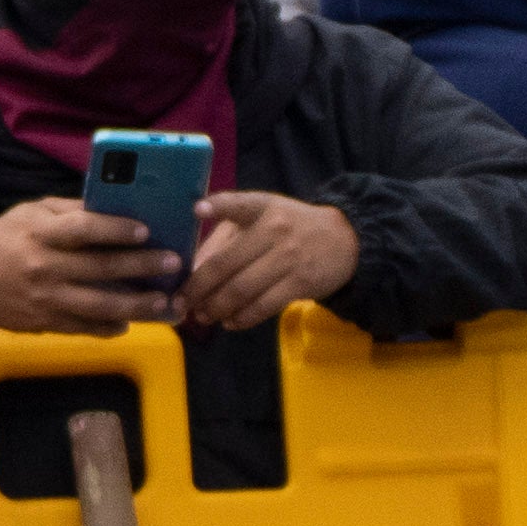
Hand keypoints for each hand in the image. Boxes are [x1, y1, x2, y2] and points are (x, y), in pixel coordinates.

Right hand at [0, 198, 175, 333]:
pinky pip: (86, 328)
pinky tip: (131, 322)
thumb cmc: (5, 239)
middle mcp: (45, 267)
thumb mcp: (31, 213)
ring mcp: (47, 299)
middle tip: (173, 262)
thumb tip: (115, 208)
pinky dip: (111, 327)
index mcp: (41, 234)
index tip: (146, 230)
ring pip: (100, 305)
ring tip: (164, 303)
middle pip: (101, 269)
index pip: (83, 230)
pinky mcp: (46, 323)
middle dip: (141, 266)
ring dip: (137, 305)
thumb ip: (71, 212)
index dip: (116, 230)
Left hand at [178, 187, 361, 334]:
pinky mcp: (301, 282)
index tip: (197, 210)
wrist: (345, 240)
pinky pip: (264, 306)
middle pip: (226, 264)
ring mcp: (289, 257)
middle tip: (181, 302)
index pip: (239, 203)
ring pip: (242, 289)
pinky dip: (242, 317)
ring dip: (216, 308)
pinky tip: (229, 322)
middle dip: (198, 288)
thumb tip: (195, 269)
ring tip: (202, 316)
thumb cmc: (291, 227)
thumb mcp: (265, 216)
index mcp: (262, 208)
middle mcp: (274, 230)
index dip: (219, 206)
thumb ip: (229, 235)